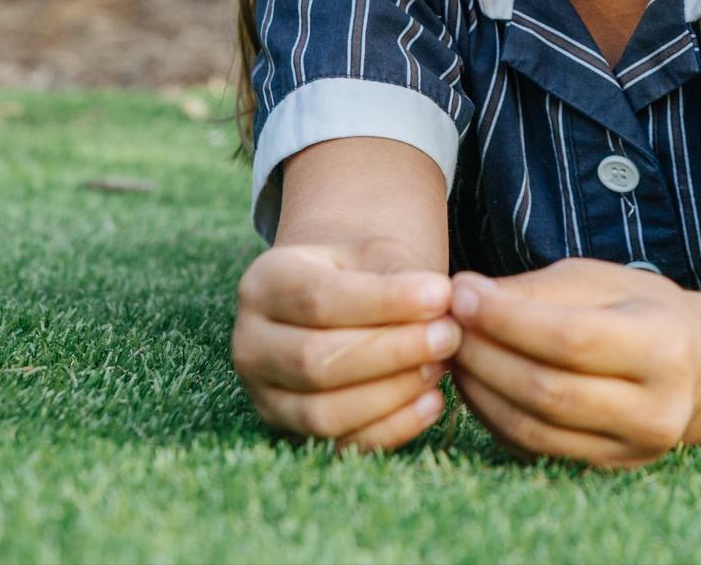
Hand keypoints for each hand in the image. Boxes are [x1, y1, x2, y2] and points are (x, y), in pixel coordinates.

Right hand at [231, 239, 458, 450]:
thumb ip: (400, 274)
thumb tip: (442, 302)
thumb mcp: (375, 255)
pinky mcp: (292, 434)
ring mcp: (265, 396)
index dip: (385, 301)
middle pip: (316, 361)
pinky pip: (340, 446)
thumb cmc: (364, 274)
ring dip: (392, 393)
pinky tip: (433, 402)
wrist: (342, 304)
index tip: (442, 294)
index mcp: (265, 284)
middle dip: (392, 352)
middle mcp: (251, 344)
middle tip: (449, 336)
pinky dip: (391, 429)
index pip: (319, 300)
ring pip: (323, 412)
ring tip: (442, 366)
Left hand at [448, 258, 700, 468]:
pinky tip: (478, 383)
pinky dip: (494, 416)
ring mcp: (632, 449)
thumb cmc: (638, 309)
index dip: (508, 319)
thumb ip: (534, 290)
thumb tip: (463, 294)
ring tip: (456, 353)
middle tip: (448, 326)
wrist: (695, 366)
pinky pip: (533, 448)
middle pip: (548, 390)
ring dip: (480, 390)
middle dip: (485, 355)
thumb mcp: (598, 279)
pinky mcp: (607, 470)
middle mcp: (657, 408)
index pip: (571, 339)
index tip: (463, 294)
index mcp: (665, 346)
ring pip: (533, 428)